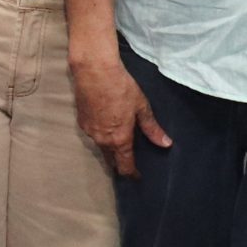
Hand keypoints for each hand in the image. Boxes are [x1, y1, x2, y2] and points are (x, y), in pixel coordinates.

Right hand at [72, 55, 170, 178]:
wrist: (94, 70)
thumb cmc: (120, 87)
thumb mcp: (141, 107)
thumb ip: (151, 128)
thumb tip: (165, 143)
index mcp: (119, 139)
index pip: (124, 166)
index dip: (132, 174)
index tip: (137, 176)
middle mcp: (102, 139)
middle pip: (110, 160)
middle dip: (120, 164)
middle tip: (129, 162)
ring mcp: (89, 131)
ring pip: (100, 147)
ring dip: (109, 149)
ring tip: (119, 143)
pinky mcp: (81, 121)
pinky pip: (92, 135)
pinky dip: (100, 135)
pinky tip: (106, 126)